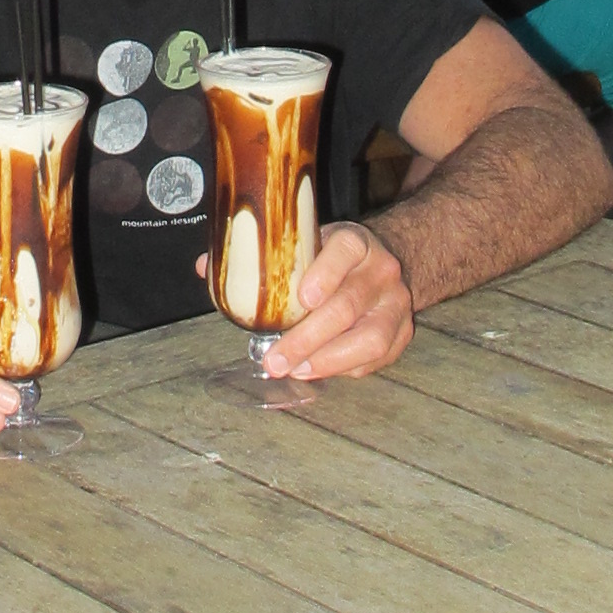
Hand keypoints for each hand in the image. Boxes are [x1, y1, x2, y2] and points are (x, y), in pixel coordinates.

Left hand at [262, 222, 413, 382]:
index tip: (303, 298)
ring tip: (296, 370)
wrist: (385, 264)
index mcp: (356, 242)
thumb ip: (268, 260)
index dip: (325, 273)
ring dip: (328, 360)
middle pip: (348, 306)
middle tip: (276, 358)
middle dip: (308, 338)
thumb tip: (208, 270)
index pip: (345, 250)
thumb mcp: (309, 245)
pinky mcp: (404, 331)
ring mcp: (397, 303)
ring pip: (370, 338)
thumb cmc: (334, 260)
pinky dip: (344, 369)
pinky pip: (377, 358)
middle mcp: (381, 270)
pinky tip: (316, 370)